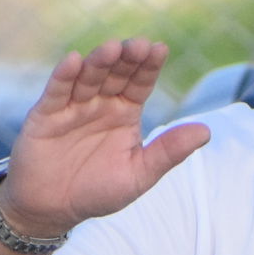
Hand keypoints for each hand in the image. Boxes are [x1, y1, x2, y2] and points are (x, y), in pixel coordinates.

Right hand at [0, 38, 210, 240]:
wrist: (54, 209)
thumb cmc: (99, 191)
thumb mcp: (139, 174)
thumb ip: (169, 152)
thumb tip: (206, 131)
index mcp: (125, 113)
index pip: (140, 83)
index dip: (149, 67)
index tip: (160, 49)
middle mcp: (101, 103)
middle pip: (116, 74)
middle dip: (127, 59)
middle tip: (139, 45)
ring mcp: (73, 106)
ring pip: (88, 77)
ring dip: (99, 62)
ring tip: (112, 49)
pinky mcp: (46, 114)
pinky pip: (57, 91)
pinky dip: (64, 75)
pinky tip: (73, 60)